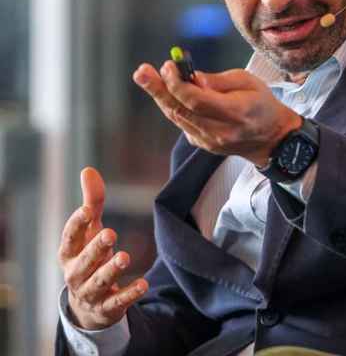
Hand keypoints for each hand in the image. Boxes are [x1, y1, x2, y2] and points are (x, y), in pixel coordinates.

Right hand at [59, 168, 148, 329]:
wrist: (88, 303)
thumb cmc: (89, 257)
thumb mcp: (90, 230)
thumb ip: (92, 202)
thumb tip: (88, 170)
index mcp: (69, 253)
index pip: (69, 237)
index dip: (76, 224)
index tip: (87, 209)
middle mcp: (75, 273)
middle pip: (84, 261)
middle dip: (95, 248)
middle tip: (110, 233)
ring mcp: (90, 292)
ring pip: (99, 281)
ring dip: (111, 270)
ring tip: (125, 257)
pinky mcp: (107, 308)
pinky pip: (117, 301)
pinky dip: (129, 294)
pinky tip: (144, 284)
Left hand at [132, 62, 301, 163]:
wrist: (272, 138)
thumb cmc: (262, 104)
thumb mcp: (249, 82)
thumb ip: (219, 81)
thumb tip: (192, 77)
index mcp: (236, 113)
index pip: (197, 100)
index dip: (178, 83)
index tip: (168, 66)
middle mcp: (221, 130)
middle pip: (181, 110)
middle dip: (158, 89)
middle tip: (142, 72)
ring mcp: (210, 141)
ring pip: (177, 117)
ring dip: (161, 96)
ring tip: (146, 76)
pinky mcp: (203, 144)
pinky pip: (182, 123)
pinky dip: (173, 106)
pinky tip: (167, 92)